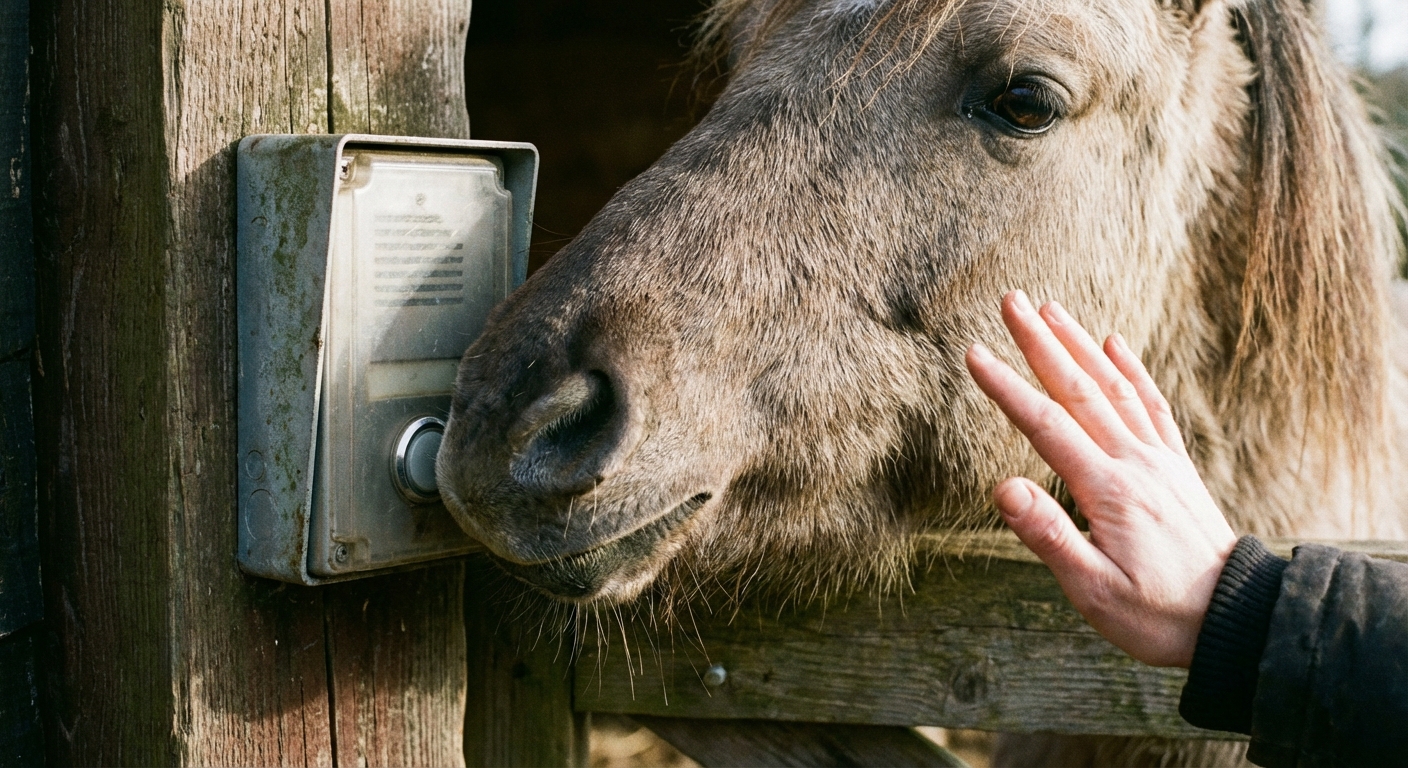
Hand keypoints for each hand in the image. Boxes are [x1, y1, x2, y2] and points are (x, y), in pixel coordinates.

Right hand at [965, 290, 1236, 667]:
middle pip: (1079, 389)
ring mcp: (1159, 460)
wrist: (1234, 621)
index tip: (973, 353)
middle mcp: (1135, 463)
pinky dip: (1132, 369)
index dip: (1006, 388)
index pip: (1045, 426)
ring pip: (1114, 386)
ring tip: (1051, 307)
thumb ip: (1048, 535)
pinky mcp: (1175, 467)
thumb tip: (1003, 487)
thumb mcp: (1092, 590)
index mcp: (1108, 490)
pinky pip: (1151, 405)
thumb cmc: (1156, 615)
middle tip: (1011, 300)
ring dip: (1080, 344)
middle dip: (1041, 342)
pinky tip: (1115, 343)